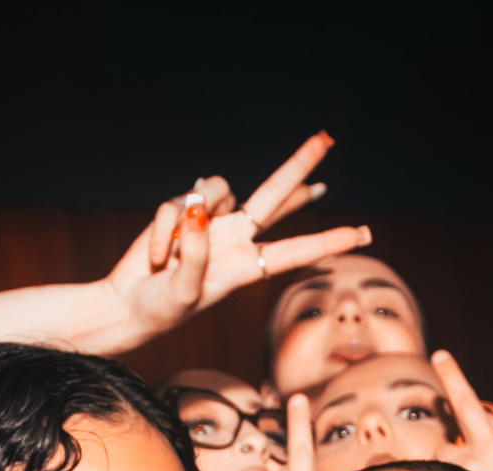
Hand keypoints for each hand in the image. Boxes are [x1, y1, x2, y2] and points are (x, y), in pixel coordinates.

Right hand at [103, 134, 370, 343]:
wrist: (128, 306)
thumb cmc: (161, 308)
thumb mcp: (184, 290)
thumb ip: (195, 250)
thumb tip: (198, 205)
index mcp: (245, 267)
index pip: (294, 249)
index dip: (329, 240)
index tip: (364, 233)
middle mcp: (235, 240)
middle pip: (274, 195)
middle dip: (300, 167)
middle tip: (327, 139)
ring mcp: (210, 224)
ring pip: (215, 189)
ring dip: (187, 219)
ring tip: (166, 257)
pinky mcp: (183, 213)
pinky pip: (175, 205)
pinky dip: (160, 231)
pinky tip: (154, 256)